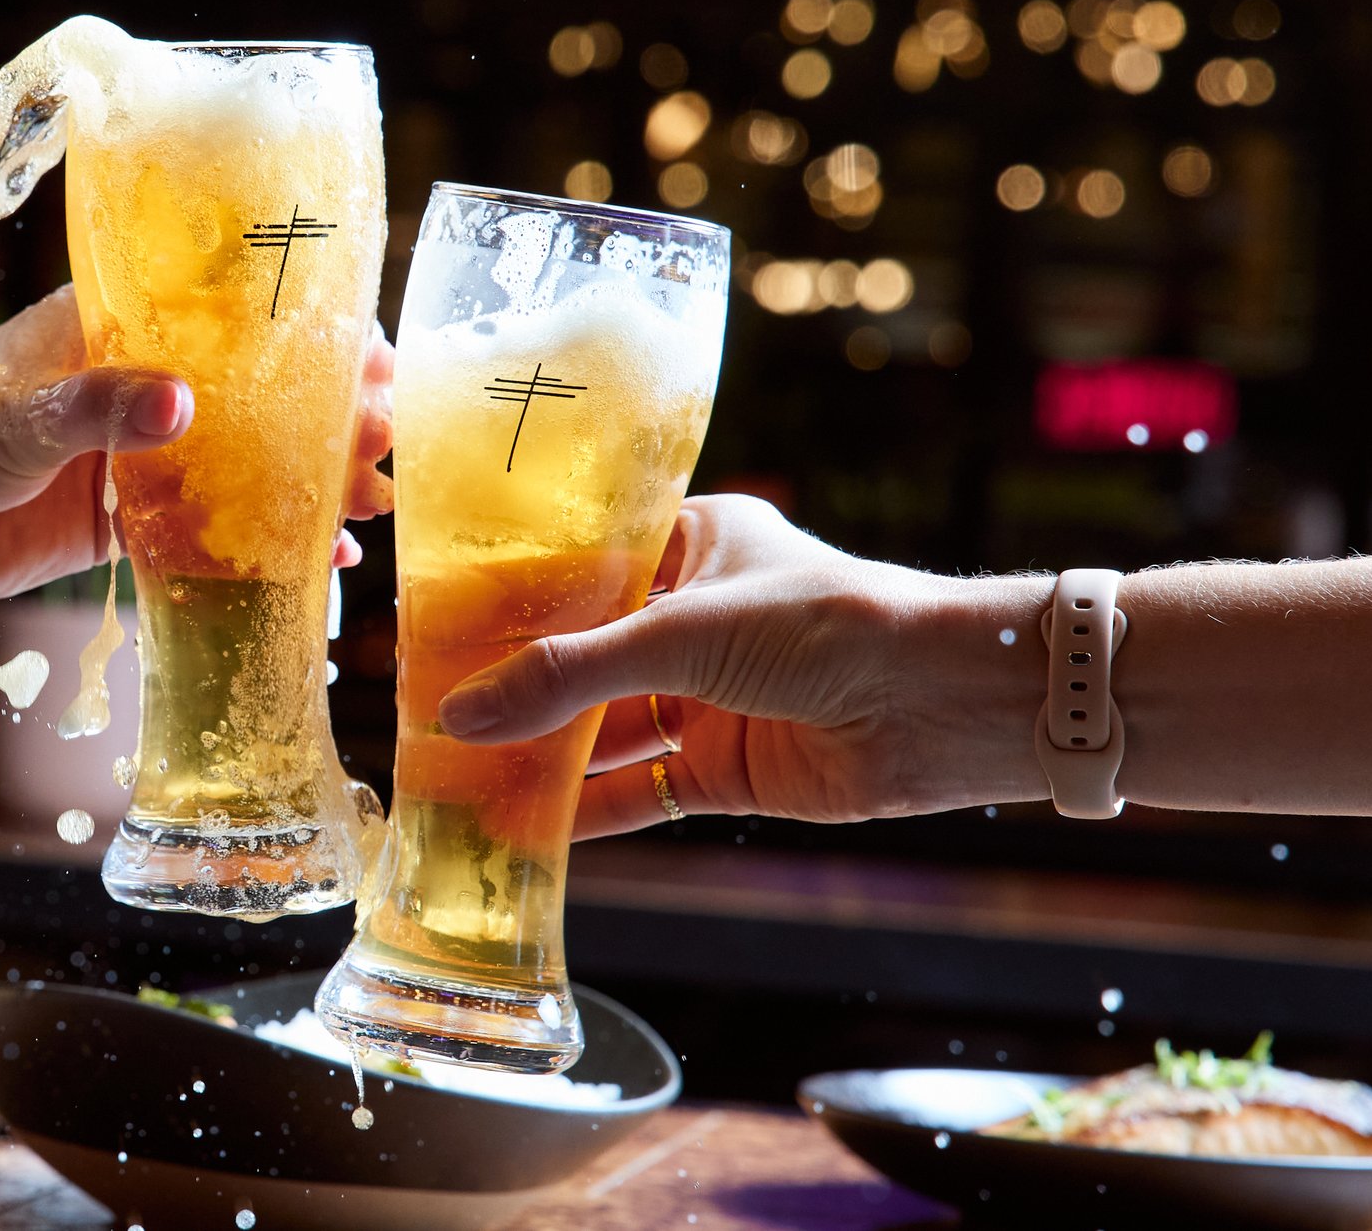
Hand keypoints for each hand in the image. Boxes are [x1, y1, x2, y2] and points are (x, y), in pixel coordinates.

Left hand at [0, 290, 394, 608]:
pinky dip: (260, 546)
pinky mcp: (109, 527)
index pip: (227, 319)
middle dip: (325, 416)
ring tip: (376, 500)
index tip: (375, 356)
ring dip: (306, 482)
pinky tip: (319, 563)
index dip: (306, 335)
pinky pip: (202, 534)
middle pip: (250, 397)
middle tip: (393, 441)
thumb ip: (93, 412)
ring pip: (239, 467)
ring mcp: (123, 460)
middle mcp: (128, 389)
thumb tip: (185, 404)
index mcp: (108, 332)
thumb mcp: (6, 419)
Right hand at [433, 496, 1048, 831]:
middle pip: (585, 655)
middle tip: (428, 710)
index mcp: (690, 544)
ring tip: (457, 776)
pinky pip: (641, 790)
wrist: (943, 703)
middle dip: (516, 686)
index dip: (511, 595)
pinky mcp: (728, 767)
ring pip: (605, 729)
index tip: (436, 622)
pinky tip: (524, 829)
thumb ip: (569, 676)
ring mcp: (710, 695)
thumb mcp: (680, 633)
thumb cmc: (829, 622)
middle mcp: (695, 617)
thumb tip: (460, 714)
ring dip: (542, 755)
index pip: (580, 565)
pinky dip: (588, 812)